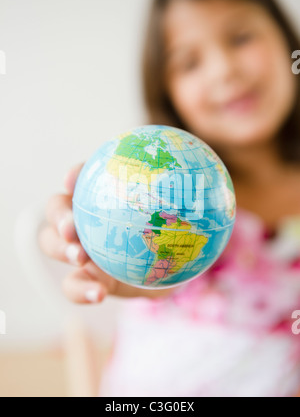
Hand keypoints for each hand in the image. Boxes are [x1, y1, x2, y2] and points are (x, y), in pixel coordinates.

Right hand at [39, 163, 176, 303]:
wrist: (168, 271)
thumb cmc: (170, 235)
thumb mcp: (179, 216)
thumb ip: (184, 198)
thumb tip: (200, 178)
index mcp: (98, 197)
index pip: (81, 179)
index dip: (74, 175)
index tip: (74, 178)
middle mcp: (83, 219)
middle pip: (57, 210)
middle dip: (60, 216)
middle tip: (73, 227)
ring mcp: (79, 249)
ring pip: (53, 245)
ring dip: (62, 249)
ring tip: (79, 257)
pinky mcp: (85, 279)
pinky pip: (73, 285)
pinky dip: (81, 289)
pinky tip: (98, 294)